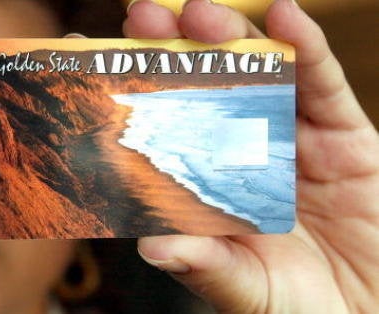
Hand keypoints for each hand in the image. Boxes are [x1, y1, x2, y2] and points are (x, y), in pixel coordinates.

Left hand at [126, 0, 378, 311]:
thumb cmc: (296, 305)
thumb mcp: (244, 288)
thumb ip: (204, 266)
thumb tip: (152, 246)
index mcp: (207, 183)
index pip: (160, 127)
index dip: (128, 91)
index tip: (84, 58)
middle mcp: (242, 151)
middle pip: (204, 87)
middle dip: (174, 49)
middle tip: (142, 18)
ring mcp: (291, 138)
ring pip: (259, 73)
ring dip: (230, 38)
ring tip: (200, 14)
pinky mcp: (344, 137)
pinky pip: (324, 84)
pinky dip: (307, 49)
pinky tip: (285, 19)